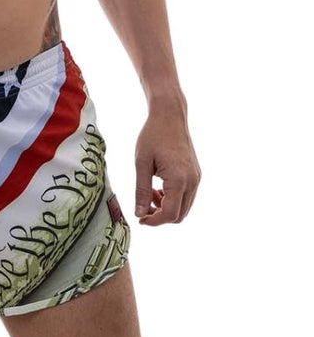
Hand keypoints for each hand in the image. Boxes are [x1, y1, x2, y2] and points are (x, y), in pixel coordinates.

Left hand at [134, 102, 200, 224]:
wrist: (170, 115)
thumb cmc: (153, 136)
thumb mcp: (141, 163)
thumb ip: (141, 190)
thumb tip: (139, 213)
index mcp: (179, 180)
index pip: (170, 214)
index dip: (154, 221)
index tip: (139, 218)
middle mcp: (192, 181)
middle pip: (179, 215)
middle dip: (160, 216)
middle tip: (142, 206)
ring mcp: (196, 178)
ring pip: (184, 207)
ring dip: (166, 207)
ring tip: (149, 192)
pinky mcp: (196, 174)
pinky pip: (187, 196)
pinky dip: (173, 198)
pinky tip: (158, 187)